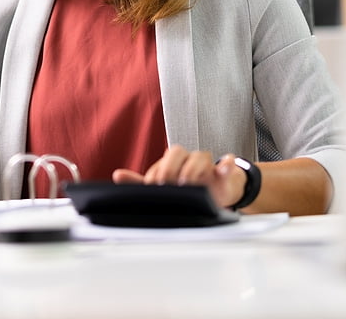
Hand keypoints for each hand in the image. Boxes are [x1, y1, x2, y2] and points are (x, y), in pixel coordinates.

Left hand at [112, 145, 247, 208]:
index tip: (153, 188)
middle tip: (167, 185)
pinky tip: (224, 167)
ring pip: (201, 156)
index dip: (156, 173)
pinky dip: (226, 164)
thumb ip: (140, 183)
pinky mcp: (224, 173)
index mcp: (173, 162)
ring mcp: (207, 165)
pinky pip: (228, 163)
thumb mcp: (164, 187)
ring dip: (193, 168)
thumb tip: (118, 175)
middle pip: (177, 152)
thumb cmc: (189, 188)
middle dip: (170, 168)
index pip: (161, 161)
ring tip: (188, 182)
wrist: (218, 192)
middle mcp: (188, 160)